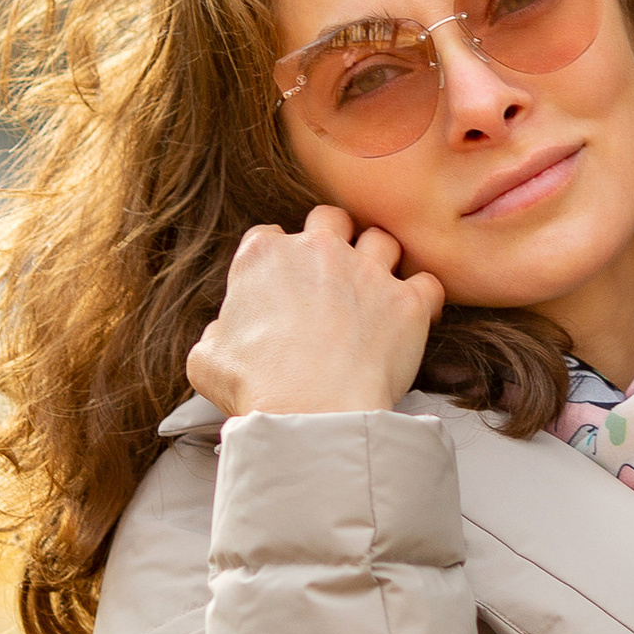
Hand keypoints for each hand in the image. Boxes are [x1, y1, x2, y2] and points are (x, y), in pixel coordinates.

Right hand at [186, 207, 445, 418]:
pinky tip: (414, 315)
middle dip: (332, 240)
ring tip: (376, 291)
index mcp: (264, 257)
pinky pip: (428, 283)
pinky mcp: (406, 302)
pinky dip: (423, 297)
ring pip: (382, 240)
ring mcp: (366, 272)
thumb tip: (224, 333)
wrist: (311, 413)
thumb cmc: (256, 388)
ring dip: (379, 261)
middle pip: (330, 220)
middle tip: (332, 275)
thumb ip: (217, 333)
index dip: (277, 259)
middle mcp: (317, 250)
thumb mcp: (206, 360)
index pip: (269, 235)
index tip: (282, 283)